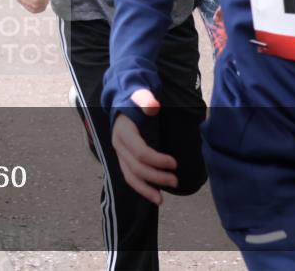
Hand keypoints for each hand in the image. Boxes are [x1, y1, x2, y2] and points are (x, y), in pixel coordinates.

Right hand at [112, 89, 175, 204]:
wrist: (123, 102)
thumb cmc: (135, 99)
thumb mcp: (140, 95)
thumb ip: (145, 99)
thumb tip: (152, 106)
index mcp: (123, 132)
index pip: (139, 152)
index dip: (157, 160)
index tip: (175, 163)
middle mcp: (118, 145)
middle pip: (135, 167)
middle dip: (155, 176)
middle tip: (176, 181)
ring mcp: (119, 153)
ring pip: (129, 176)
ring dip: (145, 189)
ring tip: (161, 200)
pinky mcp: (123, 159)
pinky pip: (130, 177)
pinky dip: (141, 188)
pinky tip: (154, 195)